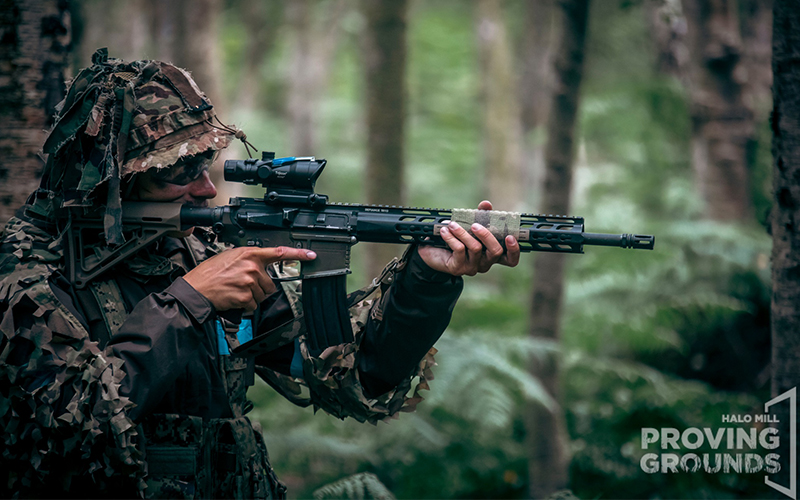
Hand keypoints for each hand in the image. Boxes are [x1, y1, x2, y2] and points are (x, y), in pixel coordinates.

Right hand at [184, 246, 315, 310]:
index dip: (298, 254)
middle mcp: (252, 266)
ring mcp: (250, 282)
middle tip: (241, 285)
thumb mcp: (229, 257)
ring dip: (251, 297)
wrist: (195, 289)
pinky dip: (245, 306)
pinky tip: (234, 299)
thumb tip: (261, 265)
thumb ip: (248, 259)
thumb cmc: (209, 274)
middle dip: (259, 287)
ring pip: (262, 295)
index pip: (279, 252)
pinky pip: (254, 305)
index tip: (310, 256)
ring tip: (235, 291)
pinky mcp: (246, 297)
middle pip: (270, 283)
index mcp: (249, 254)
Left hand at [418, 200, 519, 275]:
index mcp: (491, 254)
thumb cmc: (455, 238)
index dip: (514, 250)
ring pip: (476, 249)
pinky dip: (452, 238)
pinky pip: (459, 250)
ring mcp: (472, 267)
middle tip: (475, 225)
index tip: (510, 237)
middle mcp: (485, 263)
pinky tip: (445, 231)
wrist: (433, 251)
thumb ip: (480, 215)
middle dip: (487, 235)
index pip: (510, 259)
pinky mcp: (458, 268)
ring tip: (453, 224)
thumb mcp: (469, 226)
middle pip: (496, 252)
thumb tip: (486, 204)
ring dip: (463, 233)